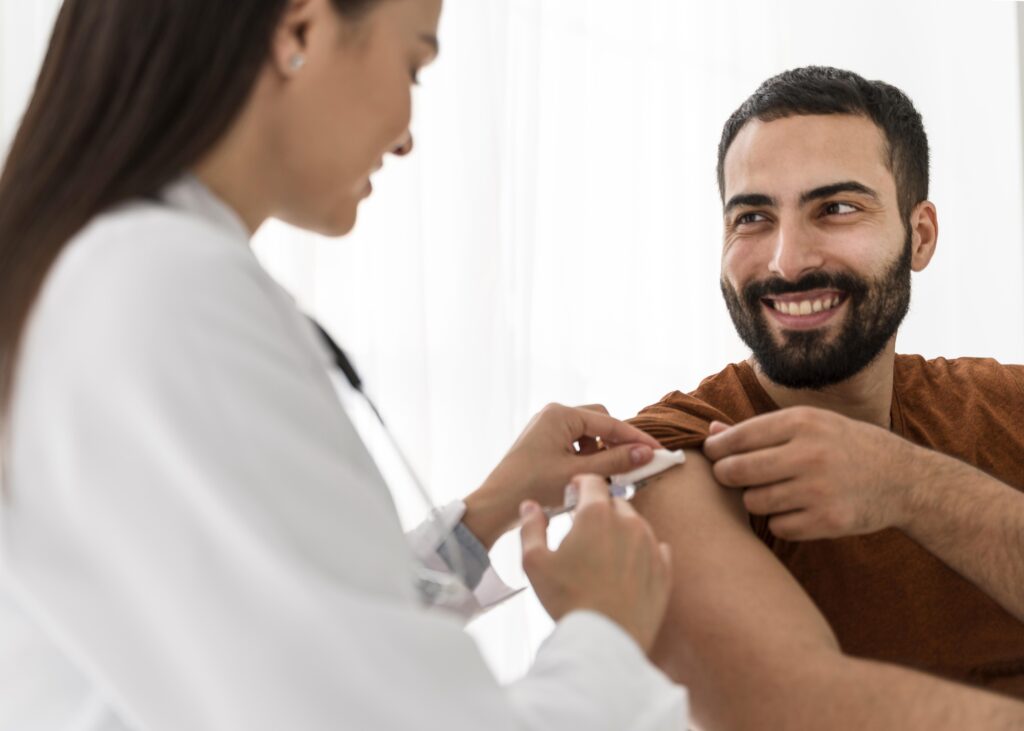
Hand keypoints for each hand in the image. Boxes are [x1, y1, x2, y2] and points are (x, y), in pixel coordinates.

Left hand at [463, 403, 659, 548]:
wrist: (494, 506)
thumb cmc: (532, 488)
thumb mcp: (579, 475)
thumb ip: (615, 462)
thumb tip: (646, 454)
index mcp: (559, 415)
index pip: (610, 423)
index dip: (637, 439)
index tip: (659, 453)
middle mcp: (552, 415)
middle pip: (600, 423)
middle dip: (617, 444)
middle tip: (633, 466)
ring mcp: (546, 428)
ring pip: (588, 435)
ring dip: (602, 453)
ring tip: (606, 478)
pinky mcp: (543, 443)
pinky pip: (575, 444)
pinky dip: (587, 459)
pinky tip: (588, 479)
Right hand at [519, 475, 672, 652]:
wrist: (605, 640)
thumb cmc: (567, 600)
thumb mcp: (534, 562)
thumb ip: (531, 527)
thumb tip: (530, 506)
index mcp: (597, 514)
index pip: (592, 482)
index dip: (580, 485)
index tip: (573, 495)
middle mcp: (629, 523)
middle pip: (615, 502)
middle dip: (599, 509)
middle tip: (583, 528)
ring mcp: (651, 545)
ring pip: (635, 525)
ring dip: (620, 531)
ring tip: (602, 553)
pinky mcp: (664, 569)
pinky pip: (654, 548)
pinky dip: (640, 552)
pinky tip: (625, 568)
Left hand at [702, 406, 921, 539]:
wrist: (903, 479)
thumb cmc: (844, 446)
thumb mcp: (810, 424)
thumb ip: (760, 429)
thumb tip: (711, 432)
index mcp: (803, 422)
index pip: (738, 438)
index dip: (716, 449)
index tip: (713, 454)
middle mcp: (810, 454)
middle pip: (737, 471)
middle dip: (726, 475)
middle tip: (732, 475)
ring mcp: (820, 490)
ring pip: (754, 502)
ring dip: (756, 499)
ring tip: (775, 491)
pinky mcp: (829, 521)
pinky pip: (778, 526)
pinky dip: (781, 521)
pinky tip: (798, 510)